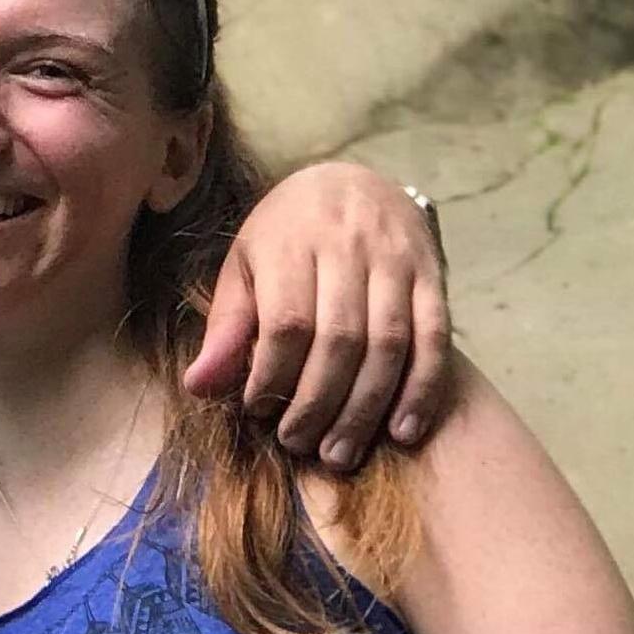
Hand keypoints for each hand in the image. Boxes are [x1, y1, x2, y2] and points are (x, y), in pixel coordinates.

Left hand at [183, 163, 451, 465]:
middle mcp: (348, 246)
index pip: (287, 322)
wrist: (352, 181)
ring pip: (389, 344)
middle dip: (317, 403)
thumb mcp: (245, 265)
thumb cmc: (287, 234)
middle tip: (298, 444)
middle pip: (340, 339)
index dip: (273, 376)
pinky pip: (435, 338)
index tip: (257, 411)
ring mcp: (396, 260)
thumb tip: (199, 387)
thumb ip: (227, 327)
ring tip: (340, 452)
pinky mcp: (433, 275)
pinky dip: (422, 389)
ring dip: (366, 408)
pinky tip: (403, 430)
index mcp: (292, 242)